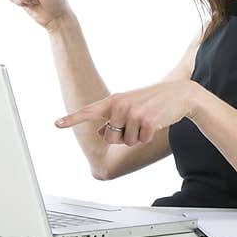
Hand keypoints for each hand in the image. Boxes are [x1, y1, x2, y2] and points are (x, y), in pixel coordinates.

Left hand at [54, 80, 200, 146]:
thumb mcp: (131, 106)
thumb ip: (114, 119)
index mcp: (114, 100)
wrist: (179, 94)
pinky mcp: (147, 121)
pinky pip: (141, 141)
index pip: (89, 111)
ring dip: (138, 137)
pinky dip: (149, 137)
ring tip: (147, 121)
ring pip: (127, 142)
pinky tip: (156, 123)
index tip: (56, 124)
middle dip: (123, 138)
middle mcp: (120, 105)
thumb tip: (101, 133)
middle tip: (136, 124)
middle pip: (110, 138)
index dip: (72, 119)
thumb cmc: (153, 101)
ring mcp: (133, 113)